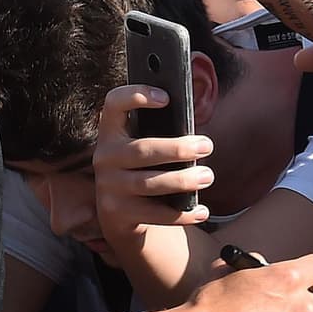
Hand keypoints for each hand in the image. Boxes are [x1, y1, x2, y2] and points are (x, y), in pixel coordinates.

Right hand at [93, 85, 214, 238]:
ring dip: (183, 180)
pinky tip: (201, 210)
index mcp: (111, 131)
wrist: (121, 215)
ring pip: (149, 183)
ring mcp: (108, 187)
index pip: (114, 103)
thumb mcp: (145, 146)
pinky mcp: (116, 214)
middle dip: (177, 148)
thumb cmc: (144, 168)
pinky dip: (181, 213)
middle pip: (142, 149)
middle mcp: (104, 156)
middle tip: (207, 146)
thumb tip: (196, 135)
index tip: (167, 98)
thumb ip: (161, 134)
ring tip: (208, 176)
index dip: (136, 96)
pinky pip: (154, 214)